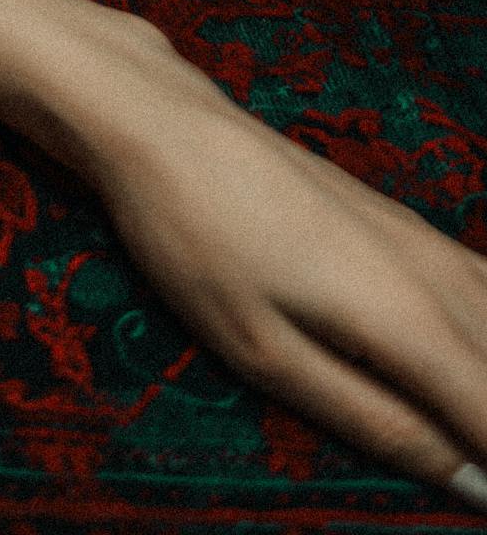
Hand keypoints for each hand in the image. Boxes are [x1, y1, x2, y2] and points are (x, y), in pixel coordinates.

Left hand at [86, 54, 486, 505]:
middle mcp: (446, 279)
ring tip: (452, 420)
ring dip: (484, 382)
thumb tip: (467, 481)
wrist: (168, 130)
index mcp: (414, 323)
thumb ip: (376, 421)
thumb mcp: (268, 354)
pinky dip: (485, 342)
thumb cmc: (199, 241)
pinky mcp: (415, 231)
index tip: (476, 495)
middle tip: (463, 466)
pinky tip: (457, 360)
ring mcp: (435, 247)